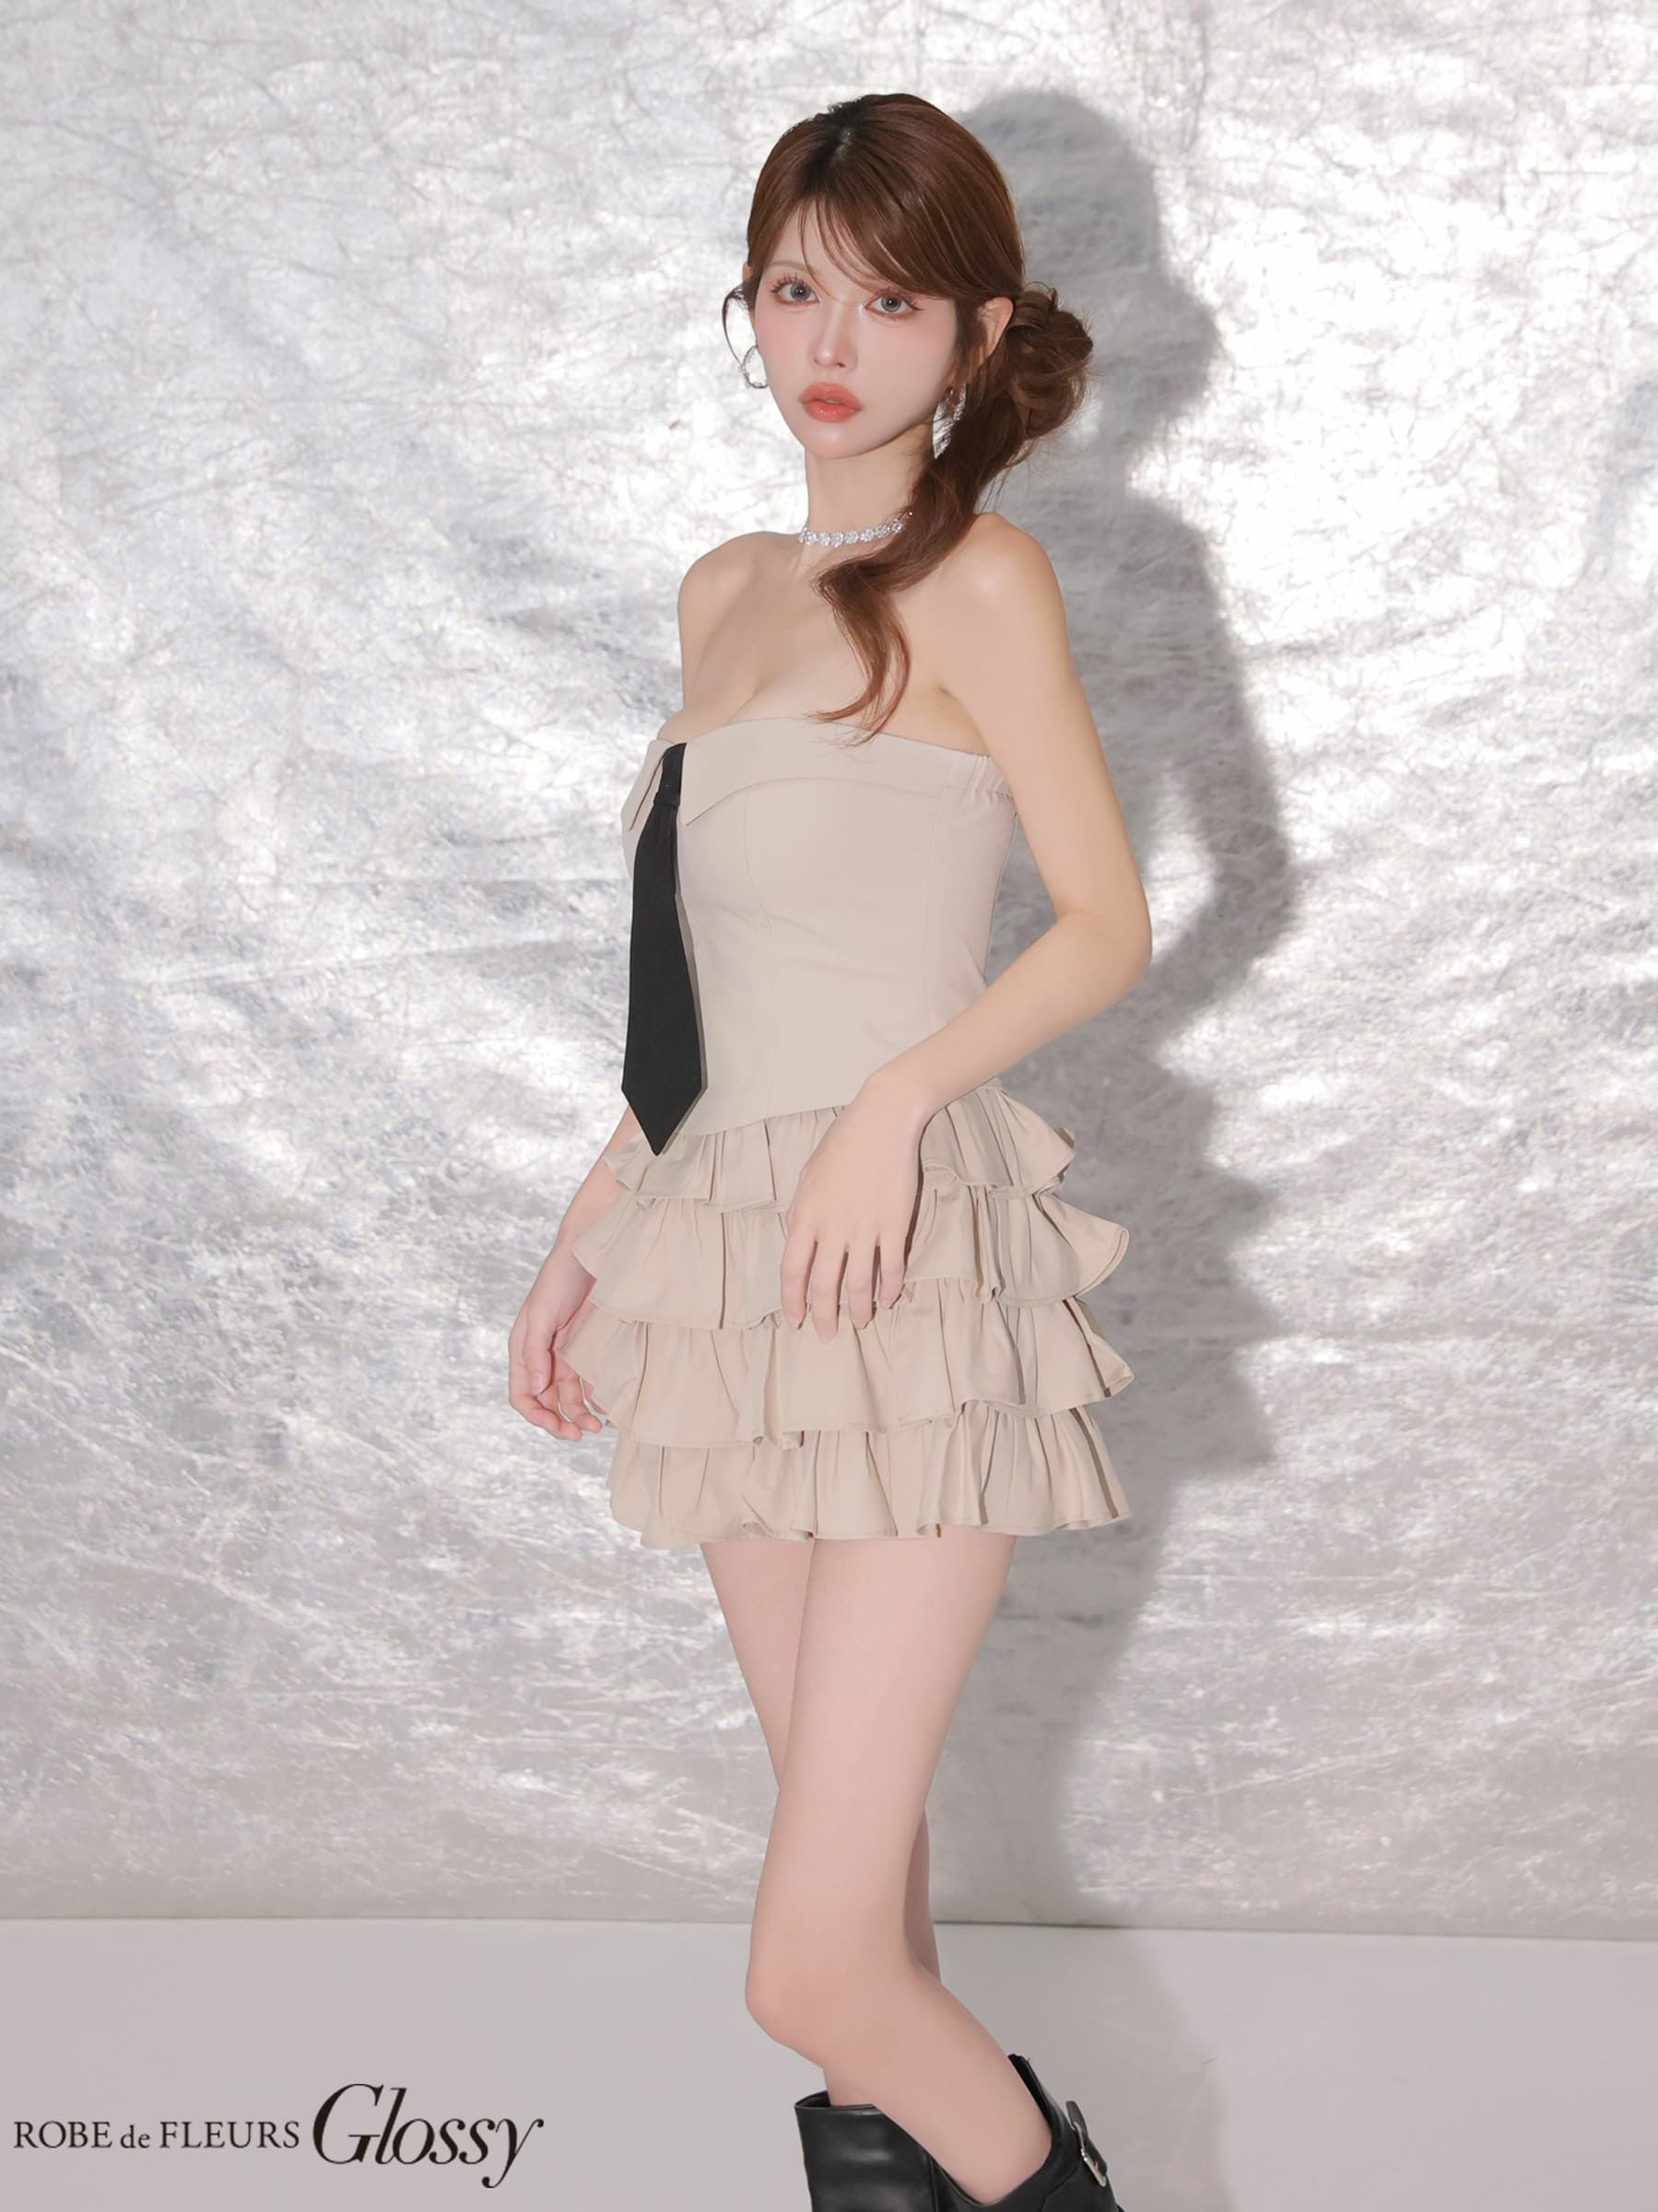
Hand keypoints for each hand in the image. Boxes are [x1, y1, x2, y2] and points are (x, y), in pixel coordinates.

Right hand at [508, 1243, 607, 1439]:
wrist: (593, 1252)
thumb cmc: (559, 1278)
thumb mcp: (540, 1314)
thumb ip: (534, 1352)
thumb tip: (536, 1390)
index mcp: (524, 1351)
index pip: (522, 1396)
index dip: (536, 1416)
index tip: (556, 1427)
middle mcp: (543, 1357)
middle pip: (547, 1402)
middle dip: (560, 1422)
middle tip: (579, 1434)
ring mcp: (567, 1354)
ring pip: (570, 1397)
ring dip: (580, 1415)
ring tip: (597, 1426)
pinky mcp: (590, 1349)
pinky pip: (590, 1382)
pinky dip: (596, 1398)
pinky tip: (607, 1404)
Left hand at [780, 1078, 929, 1339]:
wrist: (882, 1121)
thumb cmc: (843, 1144)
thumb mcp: (808, 1176)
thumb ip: (801, 1212)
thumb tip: (797, 1241)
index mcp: (805, 1216)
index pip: (792, 1270)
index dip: (792, 1300)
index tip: (795, 1320)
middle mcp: (832, 1227)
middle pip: (824, 1284)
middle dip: (824, 1315)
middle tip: (828, 1335)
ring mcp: (865, 1227)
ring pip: (859, 1283)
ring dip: (859, 1309)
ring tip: (861, 1323)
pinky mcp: (894, 1224)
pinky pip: (891, 1266)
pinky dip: (890, 1287)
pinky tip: (889, 1299)